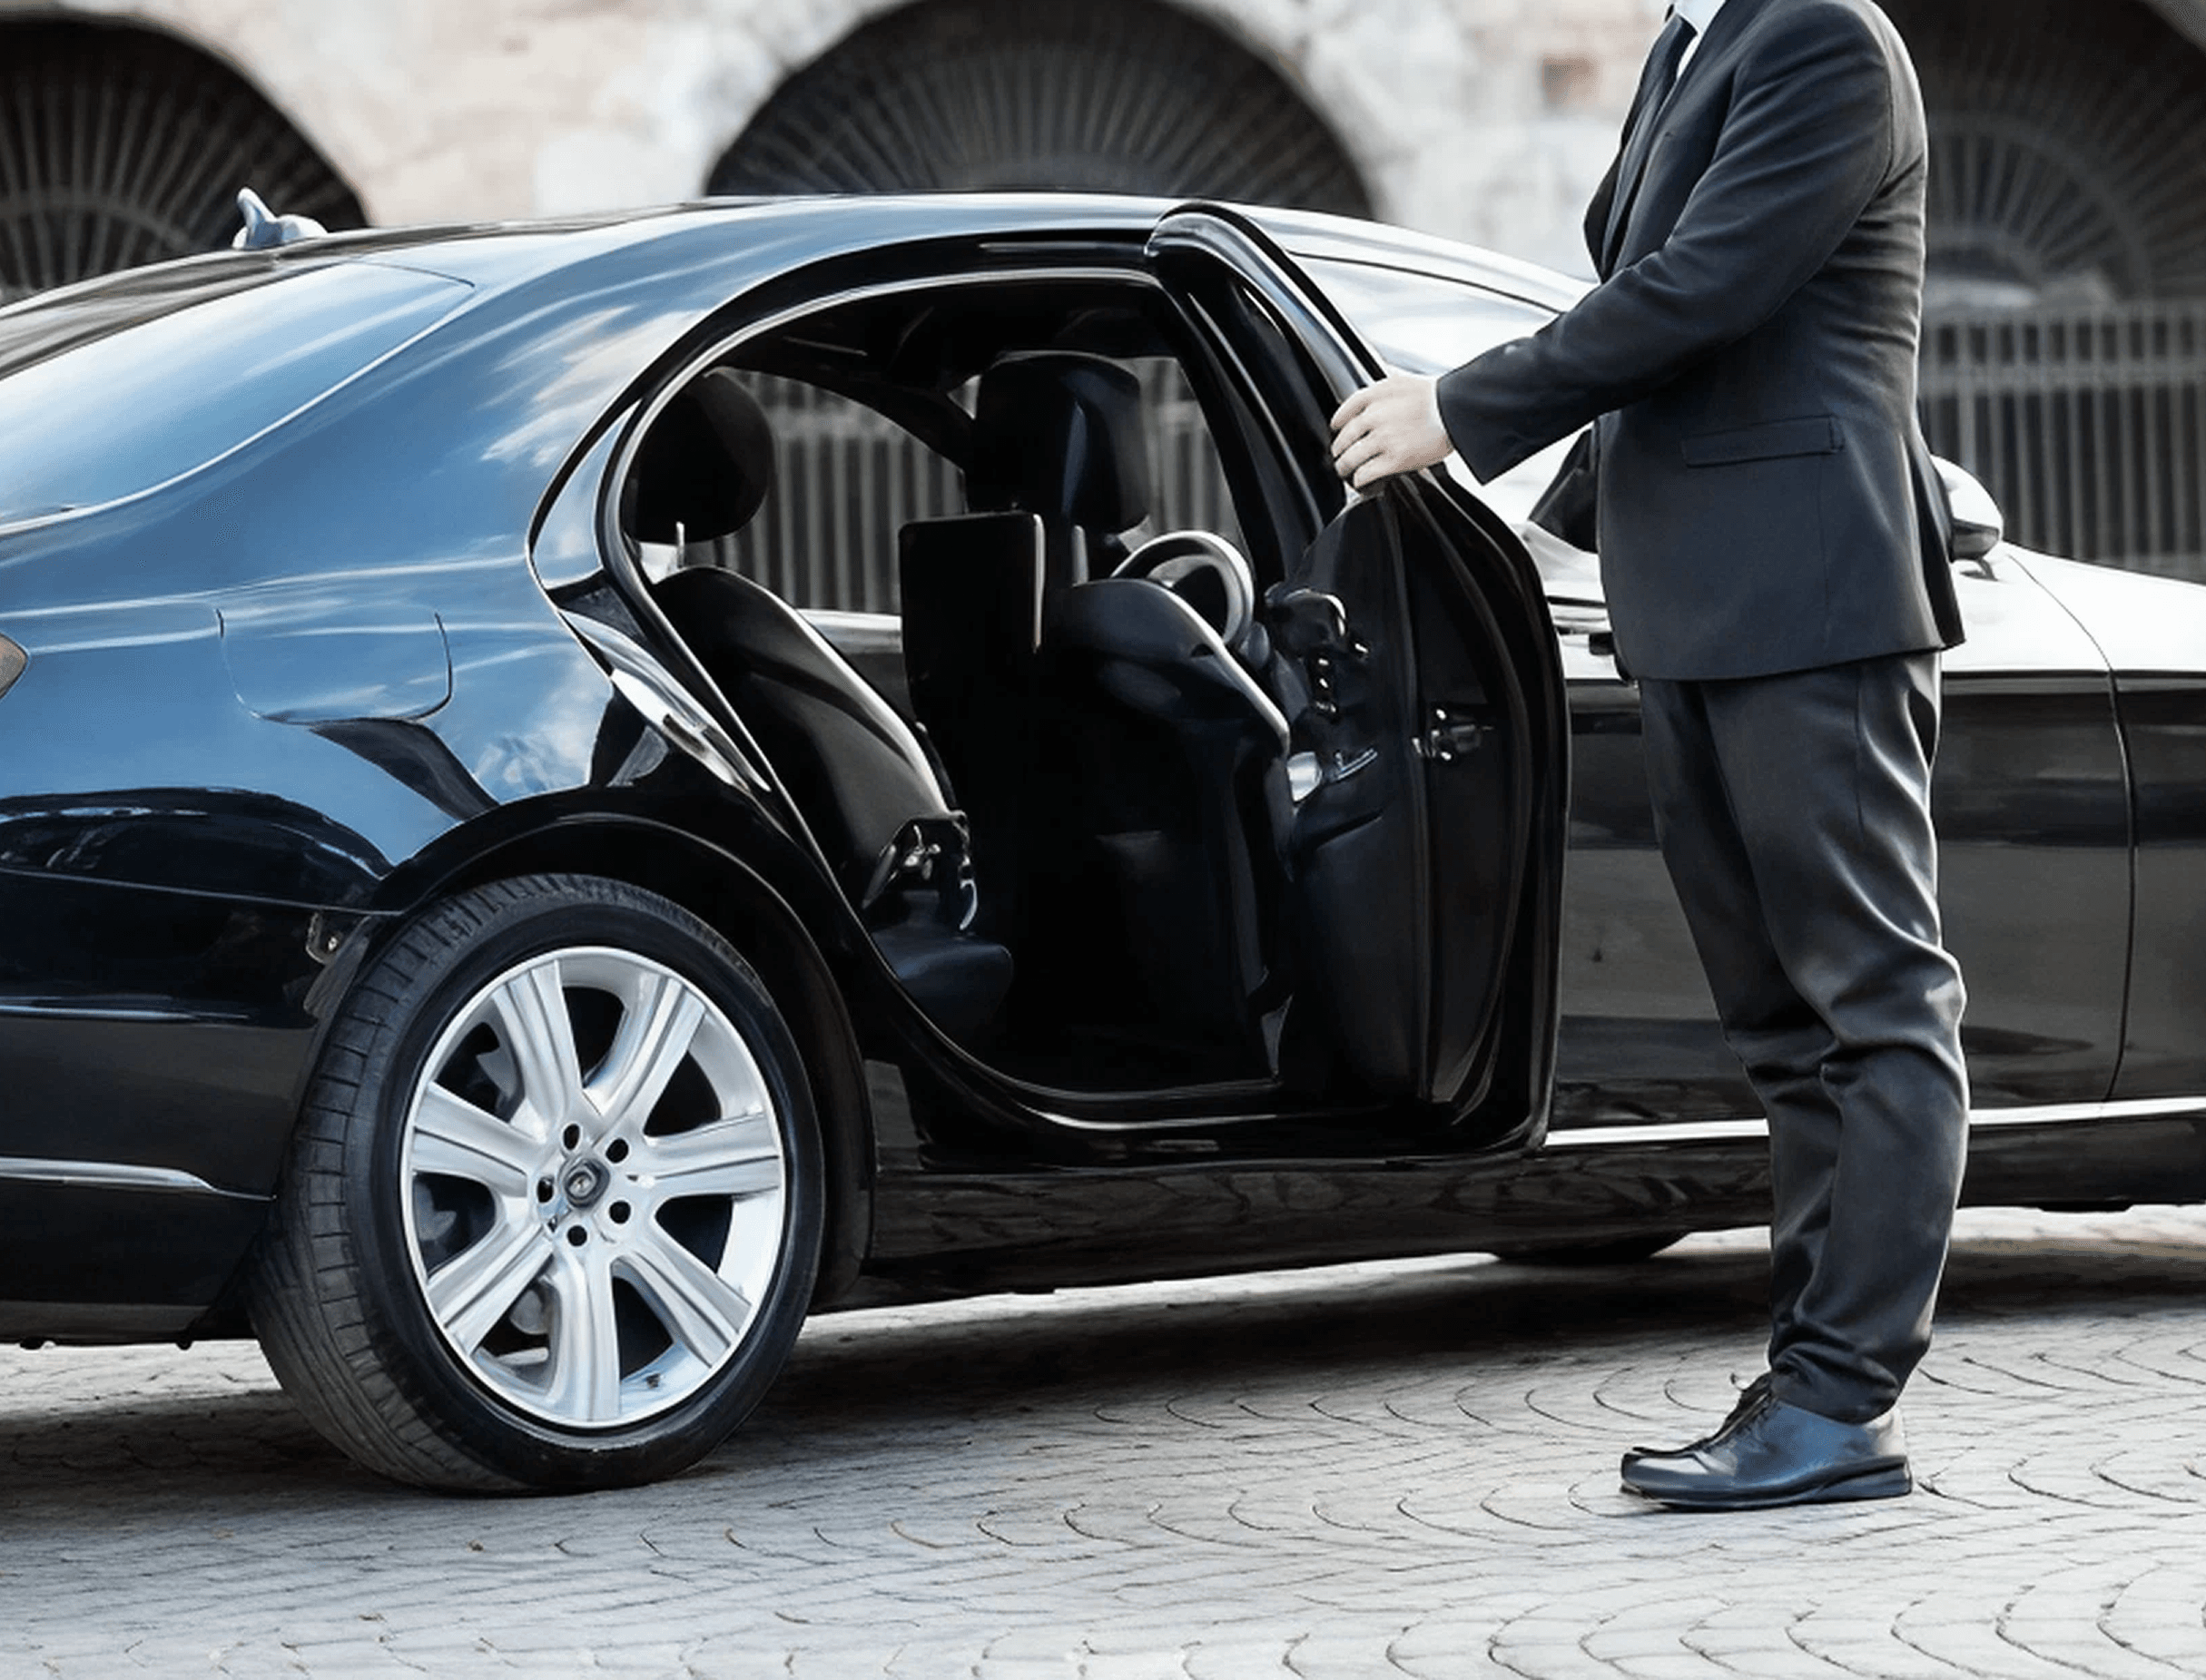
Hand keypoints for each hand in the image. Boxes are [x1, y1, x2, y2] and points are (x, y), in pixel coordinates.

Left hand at [1329, 374, 1450, 487]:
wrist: (1457, 410)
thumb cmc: (1436, 397)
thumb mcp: (1402, 382)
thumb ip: (1382, 390)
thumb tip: (1371, 400)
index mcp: (1376, 395)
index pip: (1346, 409)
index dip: (1338, 421)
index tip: (1336, 428)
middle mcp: (1375, 416)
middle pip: (1344, 438)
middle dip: (1339, 449)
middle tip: (1339, 455)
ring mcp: (1384, 438)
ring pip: (1350, 458)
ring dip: (1344, 467)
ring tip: (1345, 471)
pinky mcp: (1395, 460)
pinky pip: (1366, 473)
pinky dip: (1360, 480)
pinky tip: (1361, 481)